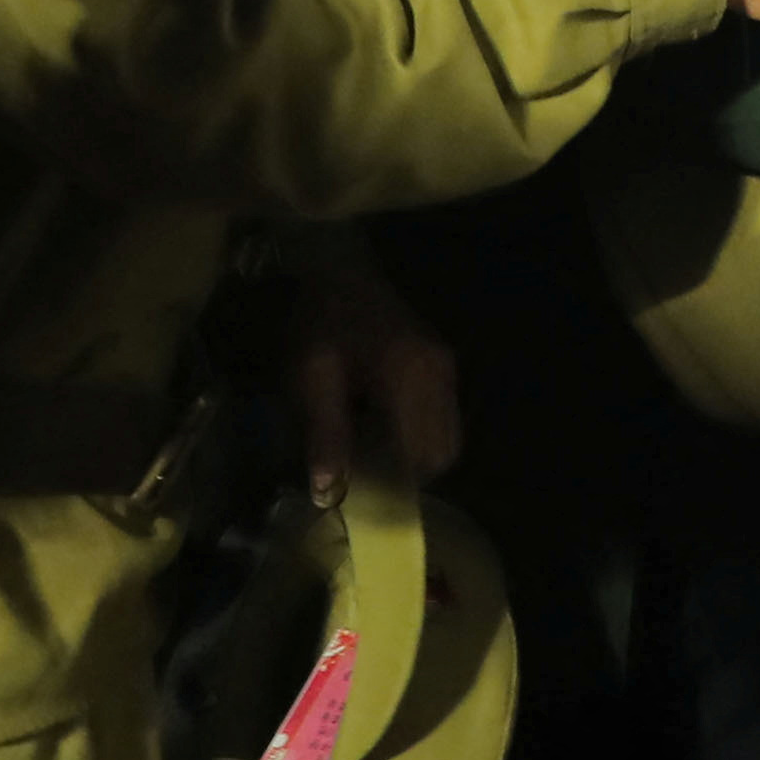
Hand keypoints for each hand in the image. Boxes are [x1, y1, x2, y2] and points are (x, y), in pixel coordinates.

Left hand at [287, 262, 458, 502]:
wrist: (339, 266)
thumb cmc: (322, 321)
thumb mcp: (312, 376)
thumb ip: (325, 434)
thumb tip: (328, 493)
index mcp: (411, 379)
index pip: (418, 458)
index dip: (391, 485)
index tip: (359, 492)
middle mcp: (440, 376)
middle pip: (441, 454)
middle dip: (406, 473)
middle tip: (365, 473)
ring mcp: (446, 369)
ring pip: (447, 439)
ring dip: (413, 456)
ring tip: (370, 450)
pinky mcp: (442, 364)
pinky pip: (443, 418)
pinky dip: (418, 435)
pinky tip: (381, 426)